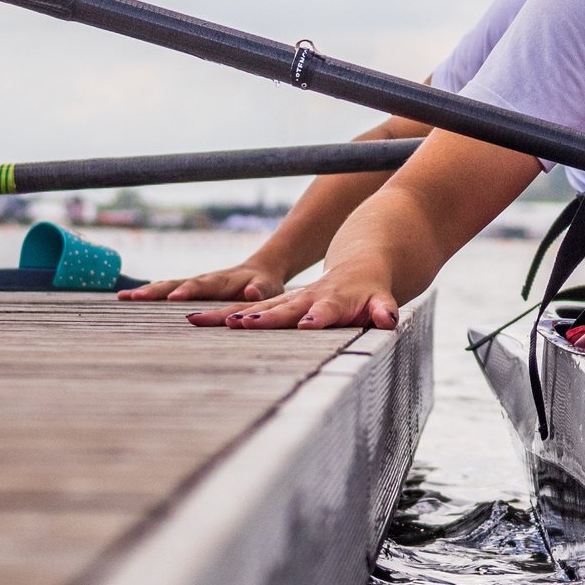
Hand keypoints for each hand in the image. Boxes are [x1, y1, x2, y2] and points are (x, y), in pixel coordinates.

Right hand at [118, 260, 285, 303]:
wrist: (260, 271)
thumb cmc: (265, 285)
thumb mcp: (267, 288)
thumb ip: (259, 290)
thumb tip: (251, 292)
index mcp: (222, 281)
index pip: (203, 286)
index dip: (188, 291)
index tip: (174, 297)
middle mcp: (204, 279)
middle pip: (176, 283)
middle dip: (156, 291)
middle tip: (134, 297)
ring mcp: (193, 283)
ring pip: (166, 285)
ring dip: (146, 291)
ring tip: (121, 296)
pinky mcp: (188, 288)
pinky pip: (165, 290)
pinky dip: (147, 293)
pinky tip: (125, 298)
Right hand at [185, 267, 400, 331]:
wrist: (357, 258)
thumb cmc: (371, 287)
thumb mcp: (382, 297)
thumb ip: (384, 309)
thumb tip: (389, 320)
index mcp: (333, 298)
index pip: (325, 311)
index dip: (317, 318)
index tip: (306, 326)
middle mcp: (306, 298)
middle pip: (280, 310)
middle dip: (259, 318)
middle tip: (236, 324)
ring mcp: (287, 300)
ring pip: (254, 308)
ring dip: (226, 314)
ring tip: (198, 320)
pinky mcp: (274, 304)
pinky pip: (244, 310)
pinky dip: (221, 315)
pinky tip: (195, 319)